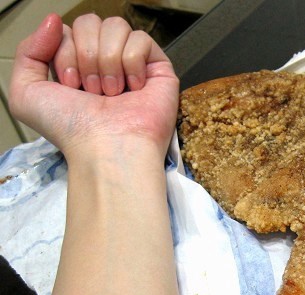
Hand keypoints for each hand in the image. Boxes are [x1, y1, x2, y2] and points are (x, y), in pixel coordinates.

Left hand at [9, 13, 178, 170]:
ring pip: (116, 26)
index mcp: (77, 65)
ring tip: (113, 92)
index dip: (65, 52)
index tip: (71, 86)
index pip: (68, 29)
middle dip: (86, 55)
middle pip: (90, 22)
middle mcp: (104, 63)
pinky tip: (134, 88)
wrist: (107, 146)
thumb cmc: (71, 128)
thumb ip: (29, 51)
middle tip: (93, 91)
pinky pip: (141, 39)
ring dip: (108, 61)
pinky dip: (131, 62)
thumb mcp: (27, 92)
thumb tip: (55, 20)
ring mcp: (132, 64)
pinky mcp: (158, 69)